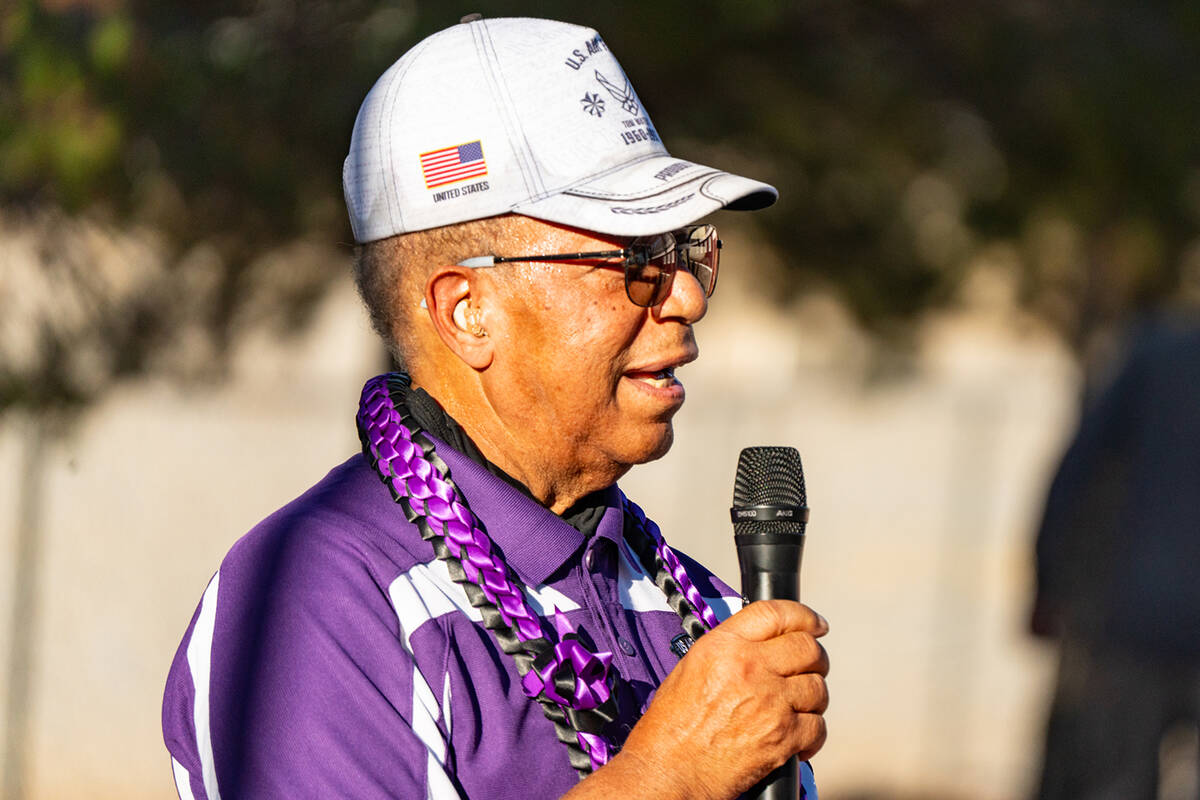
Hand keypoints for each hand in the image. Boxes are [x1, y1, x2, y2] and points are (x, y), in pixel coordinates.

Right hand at [567, 600, 828, 799]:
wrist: (669, 770)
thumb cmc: (671, 725)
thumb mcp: (691, 667)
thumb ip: (730, 649)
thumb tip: (764, 645)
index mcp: (724, 646)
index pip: (775, 613)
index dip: (804, 616)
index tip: (816, 624)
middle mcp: (750, 667)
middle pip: (807, 648)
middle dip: (815, 656)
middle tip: (811, 666)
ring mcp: (770, 702)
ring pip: (817, 687)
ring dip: (813, 695)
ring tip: (799, 705)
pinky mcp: (783, 737)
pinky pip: (817, 726)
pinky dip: (812, 732)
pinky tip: (798, 736)